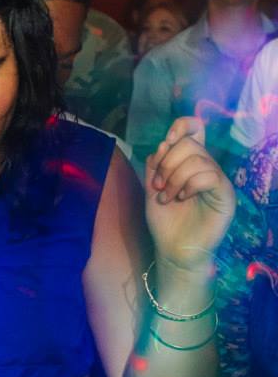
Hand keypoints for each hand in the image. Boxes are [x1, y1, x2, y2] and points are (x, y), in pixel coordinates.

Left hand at [145, 117, 234, 272]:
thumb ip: (156, 164)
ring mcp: (217, 180)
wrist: (173, 250)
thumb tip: (165, 143)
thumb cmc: (164, 221)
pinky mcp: (225, 195)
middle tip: (158, 186)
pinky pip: (209, 176)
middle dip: (167, 163)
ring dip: (174, 178)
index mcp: (189, 162)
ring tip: (166, 197)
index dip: (182, 127)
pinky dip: (190, 185)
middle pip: (190, 144)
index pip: (195, 129)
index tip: (165, 143)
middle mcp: (206, 167)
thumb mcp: (151, 188)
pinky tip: (181, 199)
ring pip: (198, 159)